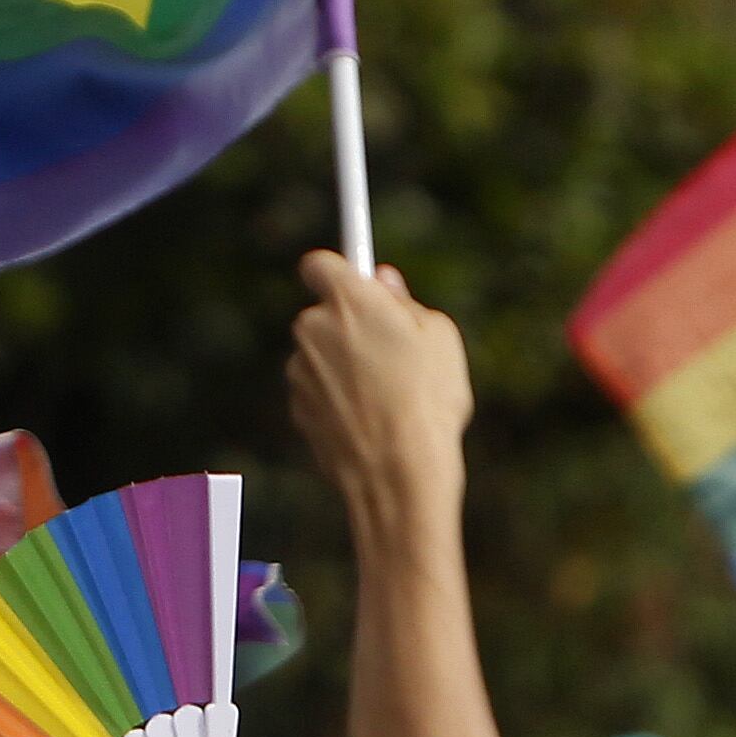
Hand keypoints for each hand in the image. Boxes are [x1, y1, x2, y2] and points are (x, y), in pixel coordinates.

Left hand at [287, 252, 474, 529]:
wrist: (397, 472)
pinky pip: (318, 390)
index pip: (320, 263)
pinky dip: (336, 398)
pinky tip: (369, 418)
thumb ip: (405, 301)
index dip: (339, 271)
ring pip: (320, 355)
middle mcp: (313, 328)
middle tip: (390, 344)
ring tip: (387, 393)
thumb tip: (383, 281)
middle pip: (322, 313)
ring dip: (344, 364)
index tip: (356, 279)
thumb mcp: (440, 336)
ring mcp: (299, 369)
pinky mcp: (296, 406)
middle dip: (349, 323)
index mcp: (348, 299)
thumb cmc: (427, 399)